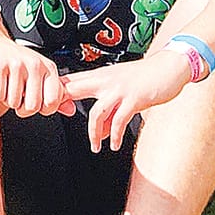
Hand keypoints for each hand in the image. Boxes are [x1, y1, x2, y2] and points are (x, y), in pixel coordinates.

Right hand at [0, 34, 71, 117]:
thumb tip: (71, 110)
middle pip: (32, 106)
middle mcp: (35, 64)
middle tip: (18, 95)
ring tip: (8, 85)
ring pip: (13, 103)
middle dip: (22, 108)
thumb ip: (54, 94)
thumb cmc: (16, 62)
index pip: (53, 102)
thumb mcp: (39, 75)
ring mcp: (17, 64)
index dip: (42, 109)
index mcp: (49, 68)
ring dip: (7, 99)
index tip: (35, 101)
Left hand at [62, 49, 198, 151]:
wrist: (169, 67)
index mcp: (100, 76)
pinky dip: (114, 135)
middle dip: (60, 102)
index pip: (70, 81)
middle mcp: (106, 81)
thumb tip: (98, 134)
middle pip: (74, 89)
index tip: (45, 106)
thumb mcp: (121, 92)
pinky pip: (119, 120)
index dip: (55, 92)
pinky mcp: (134, 99)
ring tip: (95, 148)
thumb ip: (108, 112)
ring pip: (96, 112)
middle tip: (51, 115)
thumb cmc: (145, 79)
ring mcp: (120, 90)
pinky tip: (113, 144)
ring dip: (93, 133)